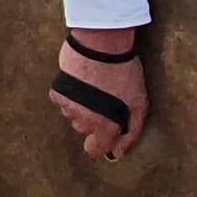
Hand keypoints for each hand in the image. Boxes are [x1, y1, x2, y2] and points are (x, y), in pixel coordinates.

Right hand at [52, 27, 149, 159]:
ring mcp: (68, 106)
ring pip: (72, 114)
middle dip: (92, 119)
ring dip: (81, 105)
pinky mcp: (58, 92)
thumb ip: (130, 133)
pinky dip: (70, 94)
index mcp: (104, 126)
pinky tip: (81, 80)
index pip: (94, 150)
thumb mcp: (139, 104)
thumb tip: (117, 153)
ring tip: (93, 86)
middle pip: (84, 129)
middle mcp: (83, 121)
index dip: (99, 144)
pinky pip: (62, 100)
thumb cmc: (125, 72)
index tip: (104, 133)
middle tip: (103, 99)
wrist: (102, 43)